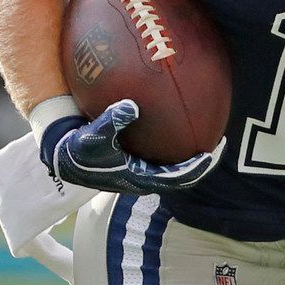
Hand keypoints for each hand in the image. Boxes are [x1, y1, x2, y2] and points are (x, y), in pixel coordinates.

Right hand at [39, 99, 222, 194]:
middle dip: (201, 162)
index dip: (197, 169)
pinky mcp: (137, 159)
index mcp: (139, 178)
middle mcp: (144, 177)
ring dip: (190, 154)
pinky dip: (175, 143)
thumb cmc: (79, 148)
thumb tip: (131, 105)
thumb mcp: (92, 135)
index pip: (177, 179)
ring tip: (209, 133)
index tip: (213, 153)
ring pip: (174, 166)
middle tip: (220, 142)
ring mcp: (141, 169)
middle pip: (182, 174)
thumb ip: (111, 121)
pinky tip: (181, 122)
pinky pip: (163, 154)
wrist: (64, 155)